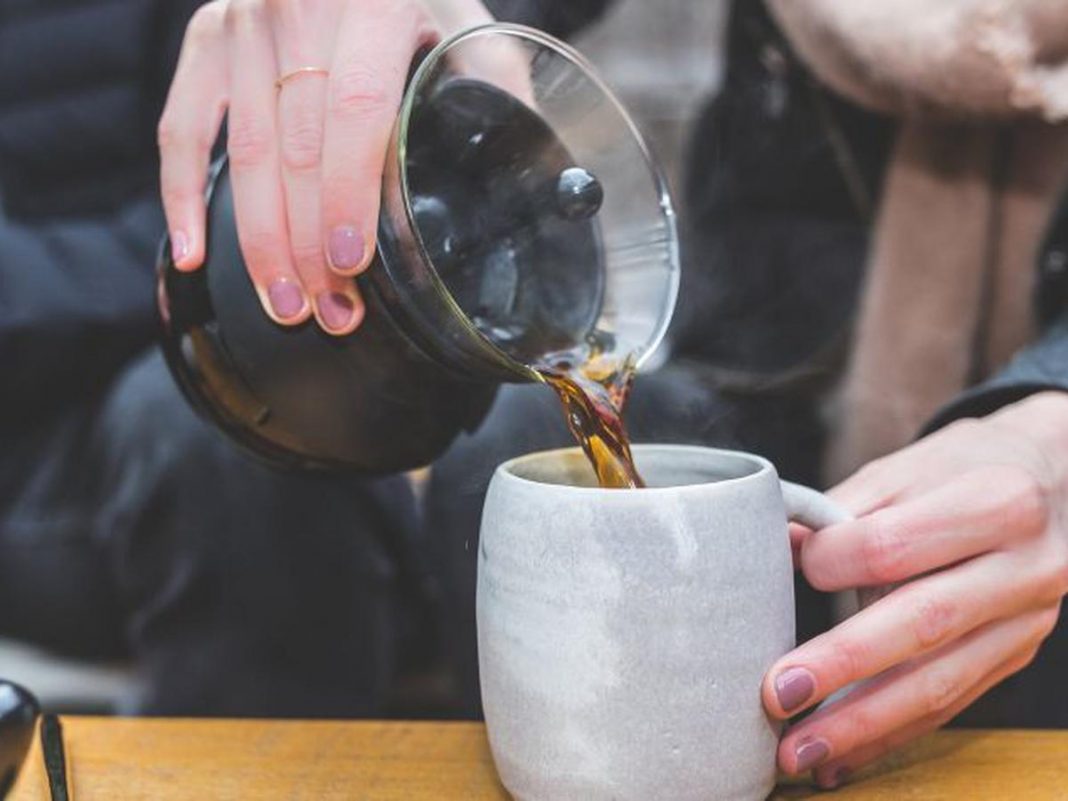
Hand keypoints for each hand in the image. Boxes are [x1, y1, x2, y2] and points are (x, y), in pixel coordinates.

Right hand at [158, 0, 490, 334]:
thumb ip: (498, 97)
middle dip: (308, 243)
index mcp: (374, 0)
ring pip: (240, 150)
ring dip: (259, 240)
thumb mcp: (474, 29)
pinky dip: (182, 193)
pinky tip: (191, 255)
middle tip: (329, 312)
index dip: (347, 195)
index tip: (350, 264)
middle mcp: (297, 2)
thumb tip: (544, 187)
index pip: (352, 110)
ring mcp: (244, 18)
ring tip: (285, 305)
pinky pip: (181, 125)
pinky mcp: (209, 36)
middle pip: (293, 146)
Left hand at [764, 391, 1067, 786]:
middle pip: (921, 624)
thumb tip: (780, 546)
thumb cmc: (966, 469)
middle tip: (777, 695)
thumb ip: (843, 508)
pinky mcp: (1016, 656)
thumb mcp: (910, 467)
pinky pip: (950, 704)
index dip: (830, 562)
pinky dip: (891, 734)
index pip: (894, 546)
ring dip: (862, 725)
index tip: (794, 565)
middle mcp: (1022, 568)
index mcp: (994, 503)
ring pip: (940, 682)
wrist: (1059, 484)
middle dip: (842, 667)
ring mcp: (1025, 621)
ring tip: (798, 750)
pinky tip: (841, 757)